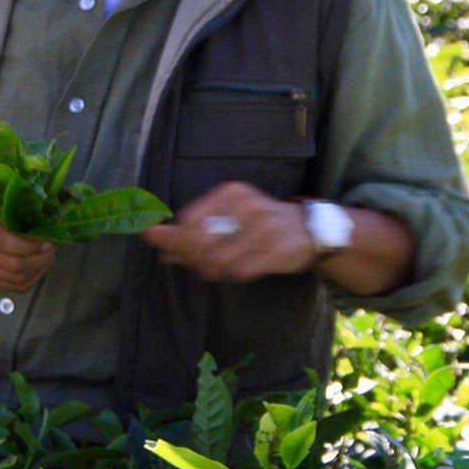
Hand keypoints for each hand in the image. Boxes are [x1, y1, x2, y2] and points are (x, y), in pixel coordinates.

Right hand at [0, 193, 55, 291]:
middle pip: (12, 264)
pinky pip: (10, 287)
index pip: (2, 241)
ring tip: (49, 257)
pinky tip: (39, 268)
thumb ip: (6, 199)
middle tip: (53, 247)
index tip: (47, 237)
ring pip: (13, 278)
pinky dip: (30, 280)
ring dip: (38, 270)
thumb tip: (42, 203)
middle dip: (40, 258)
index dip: (29, 244)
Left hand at [141, 180, 316, 282]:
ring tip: (210, 270)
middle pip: (200, 241)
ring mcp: (263, 228)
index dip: (175, 241)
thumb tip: (160, 246)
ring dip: (207, 270)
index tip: (169, 253)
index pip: (190, 220)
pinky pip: (238, 271)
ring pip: (217, 260)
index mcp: (231, 193)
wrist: (308, 229)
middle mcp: (246, 207)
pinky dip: (229, 275)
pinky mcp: (275, 251)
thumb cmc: (260, 222)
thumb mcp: (230, 214)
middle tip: (188, 264)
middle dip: (189, 257)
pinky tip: (230, 271)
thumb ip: (196, 230)